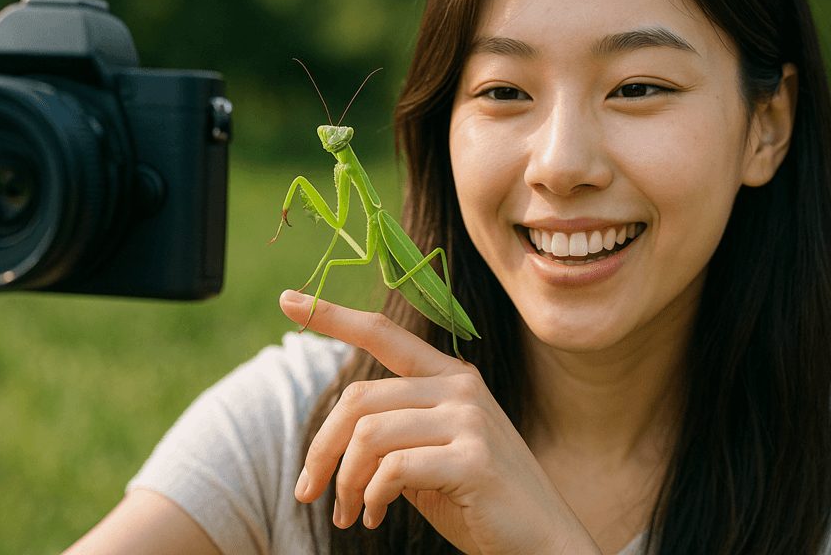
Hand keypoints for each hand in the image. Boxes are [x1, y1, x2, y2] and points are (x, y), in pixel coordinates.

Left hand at [280, 290, 600, 554]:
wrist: (542, 541)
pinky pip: (393, 469)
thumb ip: (393, 435)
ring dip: (344, 481)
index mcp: (449, 377)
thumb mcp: (429, 456)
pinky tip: (374, 516)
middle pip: (358, 399)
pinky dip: (371, 497)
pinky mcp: (473, 458)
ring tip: (347, 513)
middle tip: (308, 492)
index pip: (384, 334)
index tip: (289, 300)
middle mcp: (459, 387)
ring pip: (368, 435)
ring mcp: (469, 419)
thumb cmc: (479, 499)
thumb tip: (333, 444)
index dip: (334, 317)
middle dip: (321, 449)